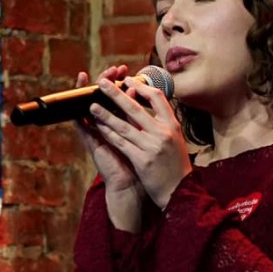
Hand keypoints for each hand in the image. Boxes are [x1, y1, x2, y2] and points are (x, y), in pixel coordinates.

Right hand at [73, 67, 140, 198]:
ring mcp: (97, 132)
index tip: (125, 69)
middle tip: (111, 68)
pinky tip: (74, 101)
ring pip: (88, 107)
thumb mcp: (142, 134)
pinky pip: (81, 126)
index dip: (119, 81)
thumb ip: (139, 115)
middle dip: (106, 81)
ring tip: (87, 76)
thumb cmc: (140, 161)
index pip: (117, 95)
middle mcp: (108, 124)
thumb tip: (139, 91)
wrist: (132, 184)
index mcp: (121, 121)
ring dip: (87, 91)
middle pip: (102, 97)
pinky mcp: (91, 143)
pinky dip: (76, 113)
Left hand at [88, 73, 191, 209]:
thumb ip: (163, 124)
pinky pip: (121, 143)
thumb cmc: (176, 166)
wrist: (180, 191)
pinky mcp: (142, 160)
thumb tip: (150, 107)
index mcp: (172, 125)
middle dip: (116, 94)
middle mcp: (163, 133)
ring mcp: (152, 146)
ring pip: (124, 126)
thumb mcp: (175, 140)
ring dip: (106, 114)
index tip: (128, 80)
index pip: (157, 98)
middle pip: (136, 108)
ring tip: (93, 105)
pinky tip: (98, 126)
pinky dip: (109, 133)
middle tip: (102, 83)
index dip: (141, 86)